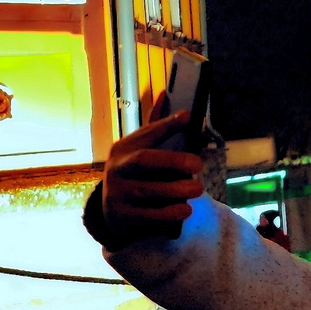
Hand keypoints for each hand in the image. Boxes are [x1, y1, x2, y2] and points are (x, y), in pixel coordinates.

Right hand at [101, 109, 204, 242]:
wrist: (111, 209)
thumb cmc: (135, 173)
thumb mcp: (139, 150)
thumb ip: (156, 127)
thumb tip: (167, 94)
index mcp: (123, 148)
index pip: (146, 134)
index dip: (166, 125)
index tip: (187, 117)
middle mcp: (117, 168)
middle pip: (143, 161)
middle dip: (172, 161)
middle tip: (198, 164)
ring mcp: (118, 192)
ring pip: (147, 190)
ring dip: (176, 190)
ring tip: (198, 189)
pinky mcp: (123, 215)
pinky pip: (148, 215)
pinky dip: (169, 213)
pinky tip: (186, 210)